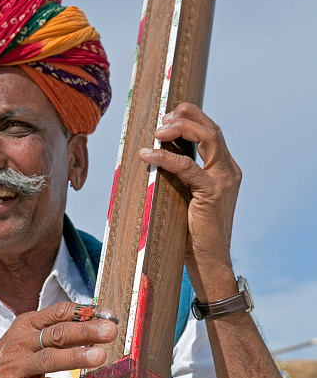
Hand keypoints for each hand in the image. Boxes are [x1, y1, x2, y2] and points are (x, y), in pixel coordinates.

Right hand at [0, 301, 117, 377]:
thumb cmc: (1, 372)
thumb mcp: (21, 345)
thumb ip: (51, 337)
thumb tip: (91, 331)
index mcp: (25, 325)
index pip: (59, 312)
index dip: (86, 312)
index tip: (110, 315)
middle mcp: (21, 342)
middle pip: (58, 333)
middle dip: (86, 331)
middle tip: (111, 331)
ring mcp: (17, 367)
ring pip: (52, 358)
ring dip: (78, 357)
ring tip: (102, 356)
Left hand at [139, 103, 241, 300]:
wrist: (209, 262)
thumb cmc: (194, 235)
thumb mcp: (188, 198)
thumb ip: (182, 178)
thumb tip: (157, 159)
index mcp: (226, 170)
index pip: (212, 133)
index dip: (192, 118)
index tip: (169, 115)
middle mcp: (229, 171)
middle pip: (212, 129)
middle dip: (187, 116)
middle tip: (162, 117)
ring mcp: (224, 180)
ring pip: (208, 138)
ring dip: (180, 128)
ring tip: (157, 131)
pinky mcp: (213, 192)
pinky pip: (187, 167)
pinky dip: (166, 157)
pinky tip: (148, 155)